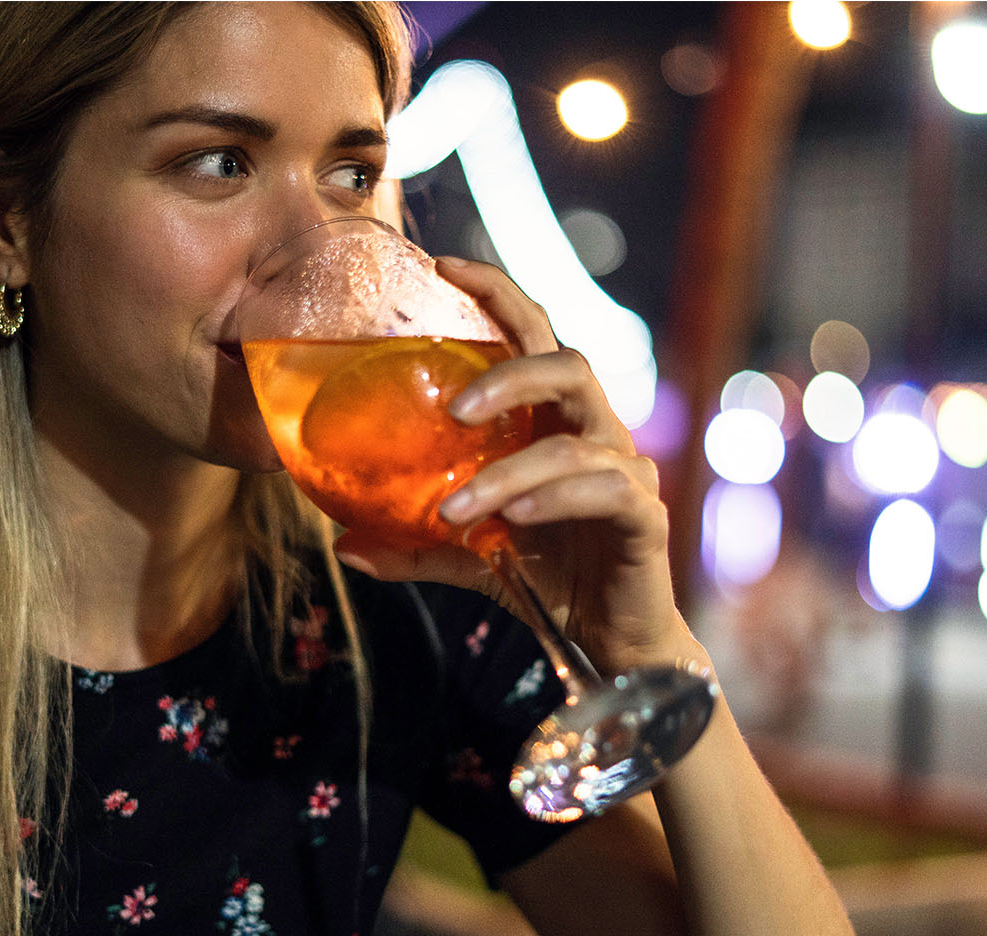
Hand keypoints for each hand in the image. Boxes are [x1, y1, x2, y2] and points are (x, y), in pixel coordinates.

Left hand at [332, 257, 701, 675]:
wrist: (609, 643)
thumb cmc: (548, 578)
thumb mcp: (469, 558)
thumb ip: (413, 544)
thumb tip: (340, 544)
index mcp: (554, 422)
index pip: (534, 336)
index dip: (496, 294)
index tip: (442, 265)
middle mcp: (597, 432)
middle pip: (569, 365)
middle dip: (510, 374)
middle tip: (454, 409)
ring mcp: (627, 469)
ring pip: (574, 443)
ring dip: (508, 473)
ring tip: (455, 510)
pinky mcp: (646, 513)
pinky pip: (605, 489)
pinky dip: (554, 499)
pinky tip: (517, 523)